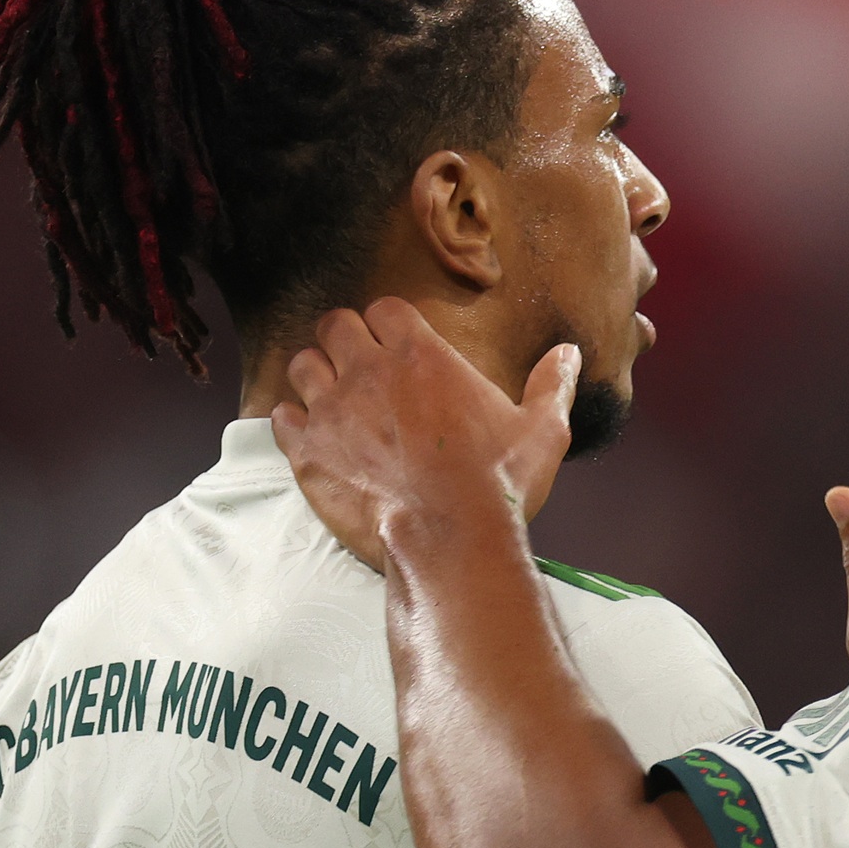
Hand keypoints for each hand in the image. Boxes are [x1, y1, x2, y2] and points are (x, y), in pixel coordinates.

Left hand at [271, 299, 573, 569]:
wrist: (448, 539)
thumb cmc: (496, 484)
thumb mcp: (542, 432)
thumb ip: (551, 385)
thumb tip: (567, 353)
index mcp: (422, 357)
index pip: (386, 308)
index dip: (390, 322)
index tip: (398, 341)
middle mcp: (369, 372)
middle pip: (335, 325)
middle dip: (346, 337)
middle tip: (360, 362)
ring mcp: (332, 410)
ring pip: (302, 365)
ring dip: (316, 374)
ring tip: (333, 395)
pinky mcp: (307, 451)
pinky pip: (281, 416)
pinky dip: (293, 420)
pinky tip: (313, 434)